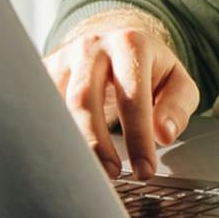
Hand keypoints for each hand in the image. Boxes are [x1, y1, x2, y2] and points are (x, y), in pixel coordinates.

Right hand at [42, 18, 199, 180]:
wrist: (116, 42)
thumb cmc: (149, 69)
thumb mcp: (176, 82)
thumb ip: (178, 106)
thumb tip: (164, 134)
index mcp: (130, 44)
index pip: (132, 96)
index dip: (138, 137)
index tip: (144, 171)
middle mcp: (92, 46)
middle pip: (83, 98)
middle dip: (96, 143)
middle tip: (112, 175)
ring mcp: (63, 57)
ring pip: (55, 105)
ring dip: (70, 143)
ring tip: (88, 173)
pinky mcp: (45, 71)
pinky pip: (41, 106)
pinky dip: (50, 134)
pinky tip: (64, 156)